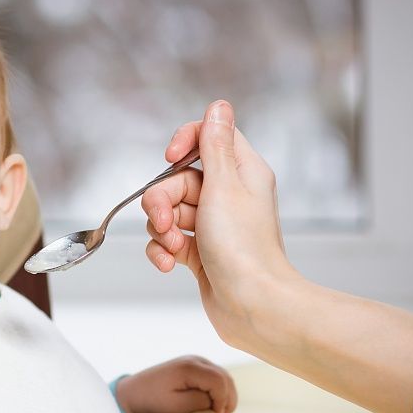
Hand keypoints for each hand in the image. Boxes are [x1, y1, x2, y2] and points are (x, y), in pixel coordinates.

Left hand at [114, 355, 236, 412]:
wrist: (137, 393)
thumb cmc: (154, 401)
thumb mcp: (175, 406)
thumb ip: (199, 402)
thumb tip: (215, 402)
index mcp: (189, 367)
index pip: (219, 381)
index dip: (223, 401)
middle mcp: (196, 360)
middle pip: (225, 378)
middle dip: (227, 400)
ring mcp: (197, 361)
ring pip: (225, 377)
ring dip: (225, 396)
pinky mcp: (197, 367)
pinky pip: (217, 378)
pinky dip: (220, 392)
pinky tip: (212, 405)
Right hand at [141, 100, 300, 349]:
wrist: (252, 307)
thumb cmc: (244, 249)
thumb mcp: (223, 186)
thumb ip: (214, 145)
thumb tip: (218, 105)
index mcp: (242, 172)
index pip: (208, 137)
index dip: (184, 143)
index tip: (170, 158)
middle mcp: (228, 195)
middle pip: (178, 179)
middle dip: (162, 199)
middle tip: (164, 222)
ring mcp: (212, 225)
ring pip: (168, 211)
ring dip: (160, 228)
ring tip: (170, 246)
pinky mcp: (199, 252)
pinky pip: (167, 240)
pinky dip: (161, 250)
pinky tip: (168, 263)